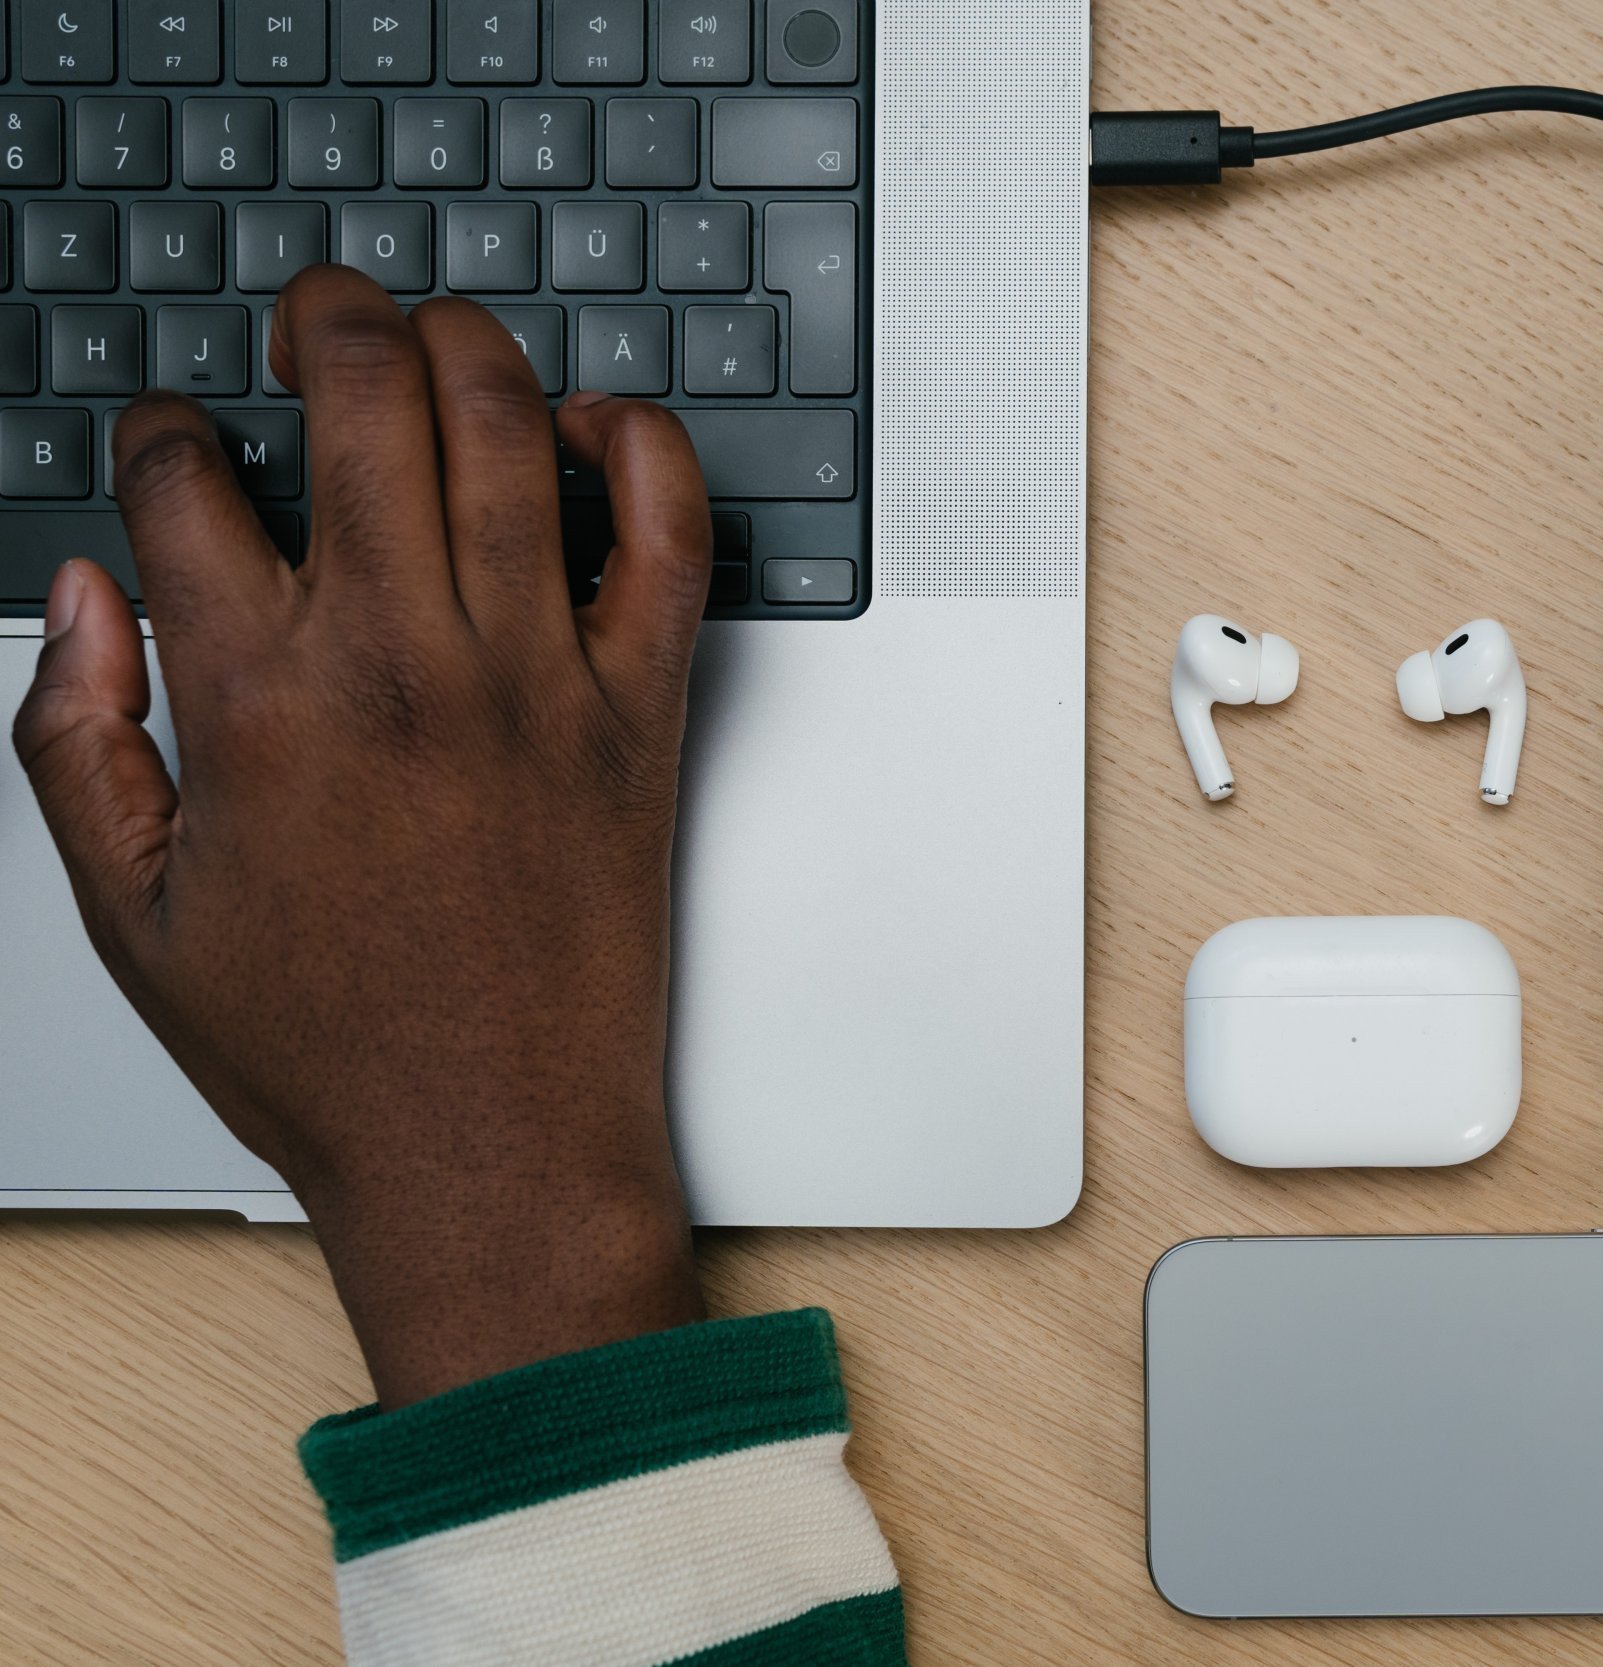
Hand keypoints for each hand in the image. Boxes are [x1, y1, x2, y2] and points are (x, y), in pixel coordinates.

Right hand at [11, 267, 712, 1407]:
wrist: (495, 1149)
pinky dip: (641, 446)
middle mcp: (402, 666)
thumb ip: (76, 741)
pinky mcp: (643, 712)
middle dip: (326, 316)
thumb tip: (83, 597)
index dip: (163, 428)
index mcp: (258, 708)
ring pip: (508, 425)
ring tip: (431, 352)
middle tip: (317, 323)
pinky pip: (669, 530)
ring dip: (462, 346)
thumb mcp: (135, 916)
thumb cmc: (328, 1050)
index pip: (185, 479)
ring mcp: (537, 679)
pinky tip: (589, 433)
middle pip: (362, 396)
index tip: (177, 442)